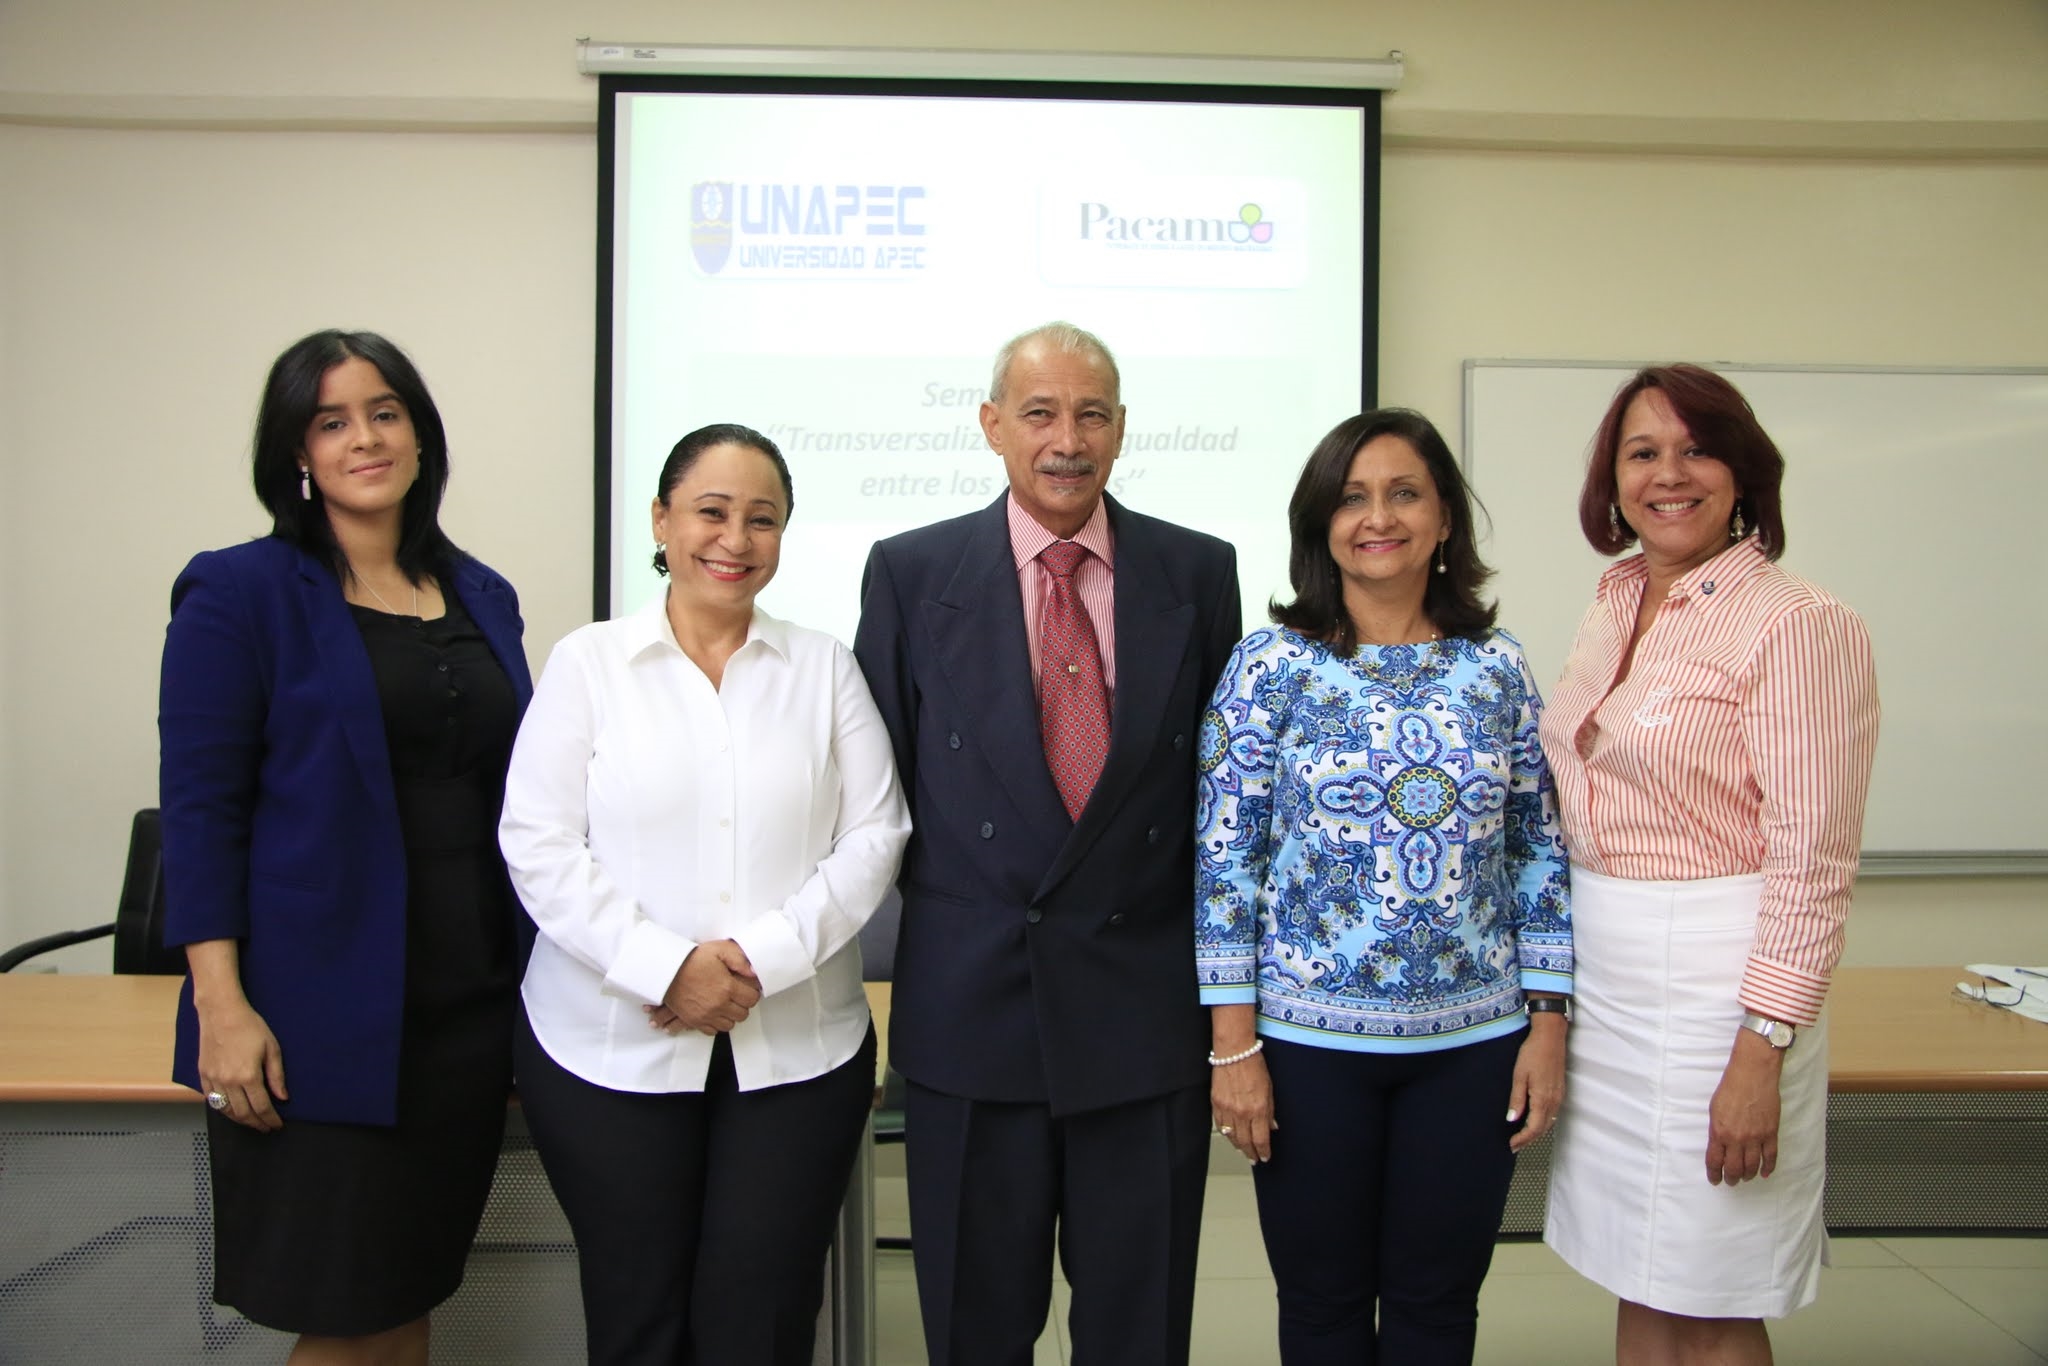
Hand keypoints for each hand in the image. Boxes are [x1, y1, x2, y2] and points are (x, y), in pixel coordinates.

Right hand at [196, 997, 287, 1131]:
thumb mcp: (271, 1048)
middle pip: (243, 1113)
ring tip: (251, 1122)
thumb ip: (277, 1076)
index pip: (261, 1107)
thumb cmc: (249, 1026)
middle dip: (256, 1123)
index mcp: (248, 1076)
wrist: (221, 1012)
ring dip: (240, 1120)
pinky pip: (211, 1100)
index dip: (270, 1119)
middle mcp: (228, 1082)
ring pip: (226, 1110)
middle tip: (265, 1127)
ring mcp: (213, 1079)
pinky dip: (222, 1109)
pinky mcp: (203, 1075)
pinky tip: (231, 1111)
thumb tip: (282, 1097)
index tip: (276, 1125)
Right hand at [657, 940, 761, 1034]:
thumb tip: (754, 972)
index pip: (752, 999)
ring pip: (730, 1024)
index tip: (746, 988)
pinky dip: (716, 1023)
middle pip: (742, 1014)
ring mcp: (706, 1015)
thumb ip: (739, 959)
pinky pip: (713, 1031)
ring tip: (725, 1003)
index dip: (751, 992)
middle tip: (736, 995)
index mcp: (727, 987)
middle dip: (742, 1004)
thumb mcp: (719, 949)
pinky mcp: (695, 1021)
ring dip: (730, 1015)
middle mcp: (719, 1004)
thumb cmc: (692, 959)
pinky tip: (715, 1012)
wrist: (667, 970)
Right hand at [1210, 1052, 1276, 1162]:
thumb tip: (1272, 1127)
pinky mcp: (1216, 1103)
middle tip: (1254, 1159)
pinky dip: (1226, 1133)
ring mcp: (1227, 1109)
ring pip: (1232, 1136)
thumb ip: (1270, 1111)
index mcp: (1258, 1109)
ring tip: (1243, 1150)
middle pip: (1245, 1142)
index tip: (1265, 1156)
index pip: (1261, 1139)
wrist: (1234, 1051)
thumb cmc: (1254, 1065)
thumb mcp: (1269, 1089)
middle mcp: (1242, 1112)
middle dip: (1251, 1153)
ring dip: (1238, 1146)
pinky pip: (1220, 1125)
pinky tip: (1230, 1136)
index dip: (1263, 1151)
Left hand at [1507, 1012, 1565, 1151]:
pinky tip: (1535, 1120)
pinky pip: (1553, 1113)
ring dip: (1537, 1132)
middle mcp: (1554, 1101)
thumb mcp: (1519, 1075)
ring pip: (1549, 1122)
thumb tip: (1512, 1119)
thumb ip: (1517, 1099)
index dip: (1523, 1139)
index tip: (1512, 1145)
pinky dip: (1543, 1122)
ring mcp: (1559, 1096)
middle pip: (1543, 1129)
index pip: (1534, 1128)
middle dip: (1529, 1139)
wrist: (1550, 1037)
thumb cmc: (1533, 1053)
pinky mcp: (1560, 1091)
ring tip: (1522, 1137)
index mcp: (1542, 1098)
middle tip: (1515, 1145)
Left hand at [1705, 1029, 1783, 1184]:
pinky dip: (1768, 1167)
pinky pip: (1770, 1156)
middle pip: (1734, 1168)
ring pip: (1752, 1166)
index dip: (1714, 1174)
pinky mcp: (1771, 1133)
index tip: (1715, 1179)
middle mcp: (1737, 1138)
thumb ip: (1717, 1130)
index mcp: (1719, 1132)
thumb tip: (1719, 1146)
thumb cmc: (1731, 1087)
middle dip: (1731, 1178)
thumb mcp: (1714, 1109)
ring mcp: (1756, 1137)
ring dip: (1748, 1175)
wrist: (1753, 1074)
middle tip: (1730, 1181)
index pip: (1715, 1161)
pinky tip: (1764, 1173)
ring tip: (1745, 1177)